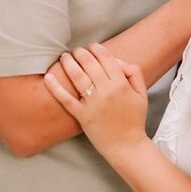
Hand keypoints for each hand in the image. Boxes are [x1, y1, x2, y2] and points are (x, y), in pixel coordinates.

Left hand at [44, 43, 148, 163]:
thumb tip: (119, 61)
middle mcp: (106, 91)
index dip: (97, 49)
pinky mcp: (82, 115)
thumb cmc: (135, 119)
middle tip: (76, 50)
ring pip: (77, 77)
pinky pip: (66, 99)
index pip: (107, 59)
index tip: (92, 46)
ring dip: (69, 63)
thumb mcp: (142, 94)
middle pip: (90, 64)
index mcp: (121, 84)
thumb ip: (134, 74)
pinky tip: (48, 77)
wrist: (126, 145)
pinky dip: (55, 87)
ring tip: (64, 57)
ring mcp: (92, 103)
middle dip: (81, 53)